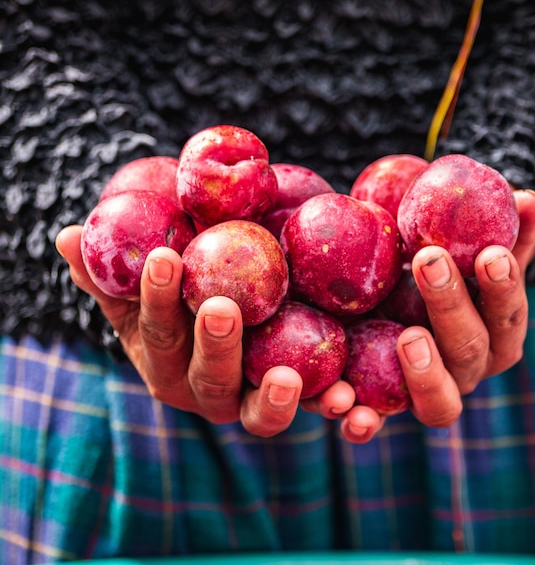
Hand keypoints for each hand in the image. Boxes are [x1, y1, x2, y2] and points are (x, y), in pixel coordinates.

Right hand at [56, 225, 346, 436]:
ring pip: (260, 412)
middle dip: (213, 346)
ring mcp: (252, 401)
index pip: (159, 329)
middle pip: (208, 377)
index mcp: (168, 359)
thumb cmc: (185, 304)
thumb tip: (67, 236)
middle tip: (221, 308)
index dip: (157, 297)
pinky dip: (335, 410)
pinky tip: (354, 405)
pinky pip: (317, 410)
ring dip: (276, 400)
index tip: (165, 257)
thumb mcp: (147, 290)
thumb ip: (114, 271)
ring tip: (290, 379)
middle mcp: (207, 390)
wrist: (231, 329)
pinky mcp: (298, 401)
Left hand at [303, 188, 534, 442]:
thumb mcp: (462, 245)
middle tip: (429, 260)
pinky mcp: (381, 410)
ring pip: (439, 403)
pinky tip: (344, 404)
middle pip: (471, 351)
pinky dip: (363, 421)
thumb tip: (528, 198)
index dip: (504, 289)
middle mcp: (466, 371)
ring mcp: (425, 396)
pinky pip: (375, 424)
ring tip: (410, 337)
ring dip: (427, 374)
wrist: (386, 302)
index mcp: (494, 334)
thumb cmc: (434, 269)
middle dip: (453, 306)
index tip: (491, 252)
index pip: (508, 315)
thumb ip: (497, 227)